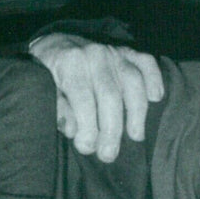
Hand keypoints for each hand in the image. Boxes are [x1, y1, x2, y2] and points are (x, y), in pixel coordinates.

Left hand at [29, 33, 163, 161]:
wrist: (54, 43)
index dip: (87, 126)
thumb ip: (58, 110)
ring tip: (136, 136)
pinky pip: (146, 62)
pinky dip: (154, 78)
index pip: (83, 98)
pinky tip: (156, 98)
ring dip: (136, 111)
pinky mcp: (127, 50)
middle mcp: (94, 54)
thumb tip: (75, 131)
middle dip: (111, 128)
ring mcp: (113, 51)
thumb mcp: (43, 91)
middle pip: (110, 94)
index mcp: (70, 63)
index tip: (87, 148)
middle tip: (108, 155)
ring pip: (132, 81)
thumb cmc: (48, 75)